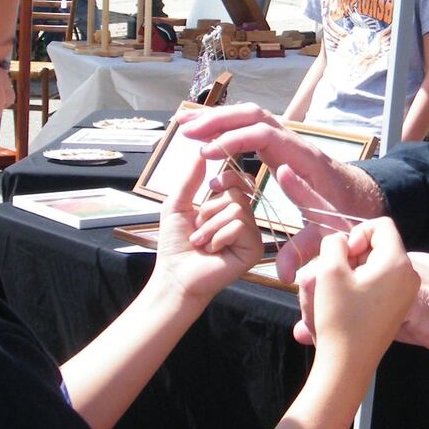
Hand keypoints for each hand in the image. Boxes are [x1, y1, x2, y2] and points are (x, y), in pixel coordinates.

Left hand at [149, 153, 262, 303]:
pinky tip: (213, 250)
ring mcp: (250, 235)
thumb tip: (199, 154)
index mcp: (229, 208)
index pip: (239, 182)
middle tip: (198, 231)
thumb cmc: (175, 245)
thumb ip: (189, 179)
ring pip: (237, 210)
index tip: (212, 185)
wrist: (175, 275)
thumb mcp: (177, 204)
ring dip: (210, 227)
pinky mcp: (253, 249)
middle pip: (236, 194)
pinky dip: (219, 236)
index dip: (228, 178)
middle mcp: (243, 220)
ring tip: (202, 243)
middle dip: (209, 211)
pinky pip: (240, 226)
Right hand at [184, 104, 384, 243]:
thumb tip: (284, 273)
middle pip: (253, 115)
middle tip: (187, 131)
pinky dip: (225, 125)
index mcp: (304, 158)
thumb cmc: (345, 212)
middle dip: (219, 120)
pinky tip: (203, 131)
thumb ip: (305, 251)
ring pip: (249, 116)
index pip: (265, 136)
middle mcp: (293, 142)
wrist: (361, 196)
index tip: (207, 154)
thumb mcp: (327, 233)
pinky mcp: (278, 145)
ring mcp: (286, 140)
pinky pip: (249, 126)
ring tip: (185, 125)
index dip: (234, 141)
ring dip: (217, 117)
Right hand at [292, 219, 418, 366]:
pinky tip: (331, 312)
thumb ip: (333, 244)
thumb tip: (340, 242)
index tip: (342, 255)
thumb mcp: (330, 272)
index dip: (356, 233)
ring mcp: (402, 295)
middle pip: (372, 250)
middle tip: (329, 280)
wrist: (350, 369)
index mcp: (396, 261)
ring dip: (342, 280)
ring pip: (367, 272)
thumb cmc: (343, 320)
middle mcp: (405, 275)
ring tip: (323, 300)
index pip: (380, 226)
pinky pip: (371, 290)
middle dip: (344, 261)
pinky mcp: (394, 311)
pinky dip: (350, 295)